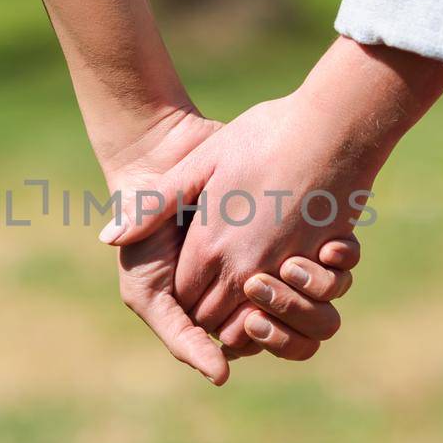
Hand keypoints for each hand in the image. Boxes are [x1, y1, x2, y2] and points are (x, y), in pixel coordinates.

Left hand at [105, 40, 442, 360]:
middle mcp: (245, 265)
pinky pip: (298, 303)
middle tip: (211, 295)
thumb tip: (109, 238)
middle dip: (211, 314)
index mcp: (210, 244)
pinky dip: (287, 298)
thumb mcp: (199, 164)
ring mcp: (286, 268)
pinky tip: (284, 277)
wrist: (333, 124)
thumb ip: (155, 206)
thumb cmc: (264, 135)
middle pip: (217, 317)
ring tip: (245, 293)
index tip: (187, 283)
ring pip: (257, 318)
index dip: (183, 295)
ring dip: (249, 314)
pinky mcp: (321, 263)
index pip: (185, 298)